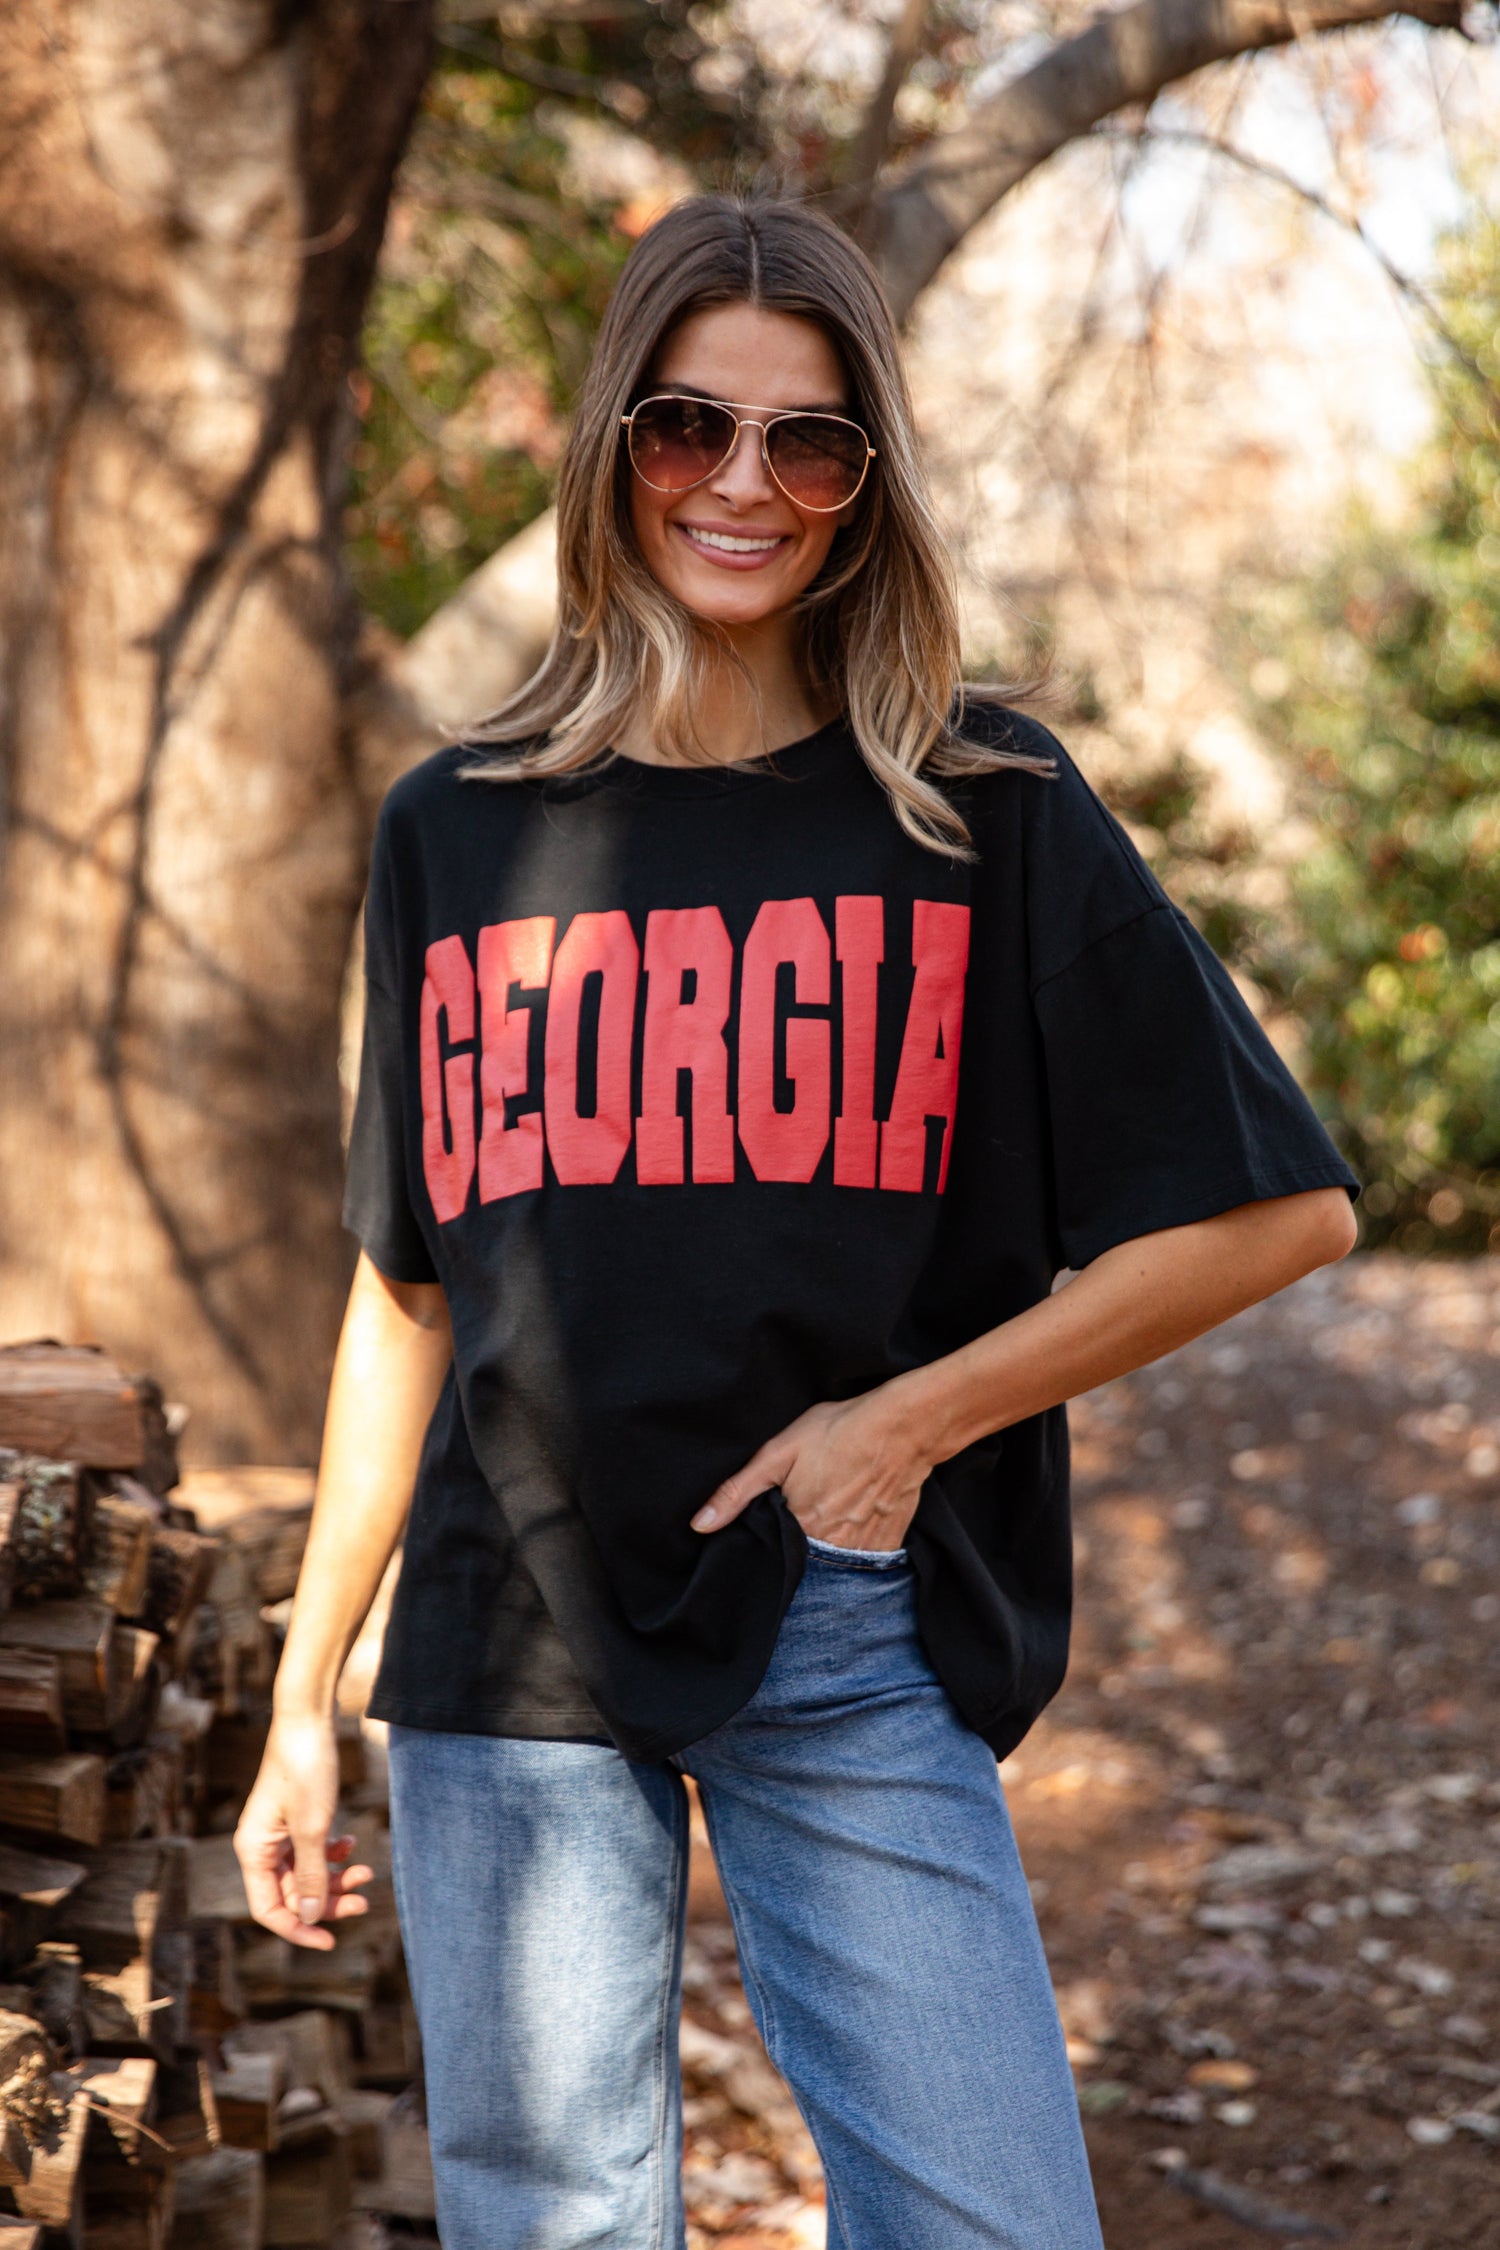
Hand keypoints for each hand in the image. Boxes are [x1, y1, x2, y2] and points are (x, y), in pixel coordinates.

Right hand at [235, 1711, 373, 1950]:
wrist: (309, 1717)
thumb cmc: (306, 1768)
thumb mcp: (313, 1827)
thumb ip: (310, 1875)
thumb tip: (309, 1917)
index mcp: (253, 1850)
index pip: (269, 1909)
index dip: (298, 1928)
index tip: (331, 1940)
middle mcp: (262, 1845)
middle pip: (292, 1893)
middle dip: (327, 1900)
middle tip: (364, 1902)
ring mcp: (279, 1831)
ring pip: (307, 1872)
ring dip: (336, 1877)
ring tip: (367, 1872)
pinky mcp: (297, 1817)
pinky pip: (313, 1850)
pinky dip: (333, 1853)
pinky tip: (351, 1842)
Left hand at [691, 1384, 931, 1550]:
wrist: (904, 1426)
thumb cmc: (838, 1431)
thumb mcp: (778, 1452)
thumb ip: (737, 1492)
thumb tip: (699, 1526)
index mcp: (800, 1529)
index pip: (774, 1558)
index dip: (771, 1547)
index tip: (774, 1531)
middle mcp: (832, 1547)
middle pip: (806, 1567)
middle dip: (800, 1553)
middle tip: (805, 1518)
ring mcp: (864, 1548)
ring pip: (836, 1568)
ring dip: (827, 1555)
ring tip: (829, 1521)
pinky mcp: (889, 1542)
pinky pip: (867, 1562)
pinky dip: (856, 1552)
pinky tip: (853, 1524)